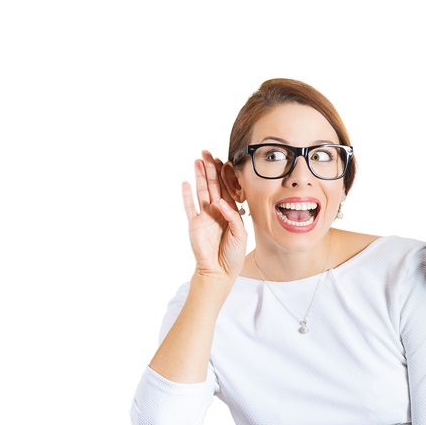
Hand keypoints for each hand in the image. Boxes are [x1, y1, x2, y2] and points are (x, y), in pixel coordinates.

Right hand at [182, 150, 246, 283]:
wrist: (219, 271)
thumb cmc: (232, 255)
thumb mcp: (240, 235)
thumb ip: (233, 218)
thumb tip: (219, 203)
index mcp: (230, 212)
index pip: (227, 189)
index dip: (224, 175)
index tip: (223, 160)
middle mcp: (216, 211)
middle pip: (213, 186)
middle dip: (210, 169)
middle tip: (207, 152)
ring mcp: (204, 216)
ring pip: (201, 191)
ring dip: (199, 177)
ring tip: (197, 161)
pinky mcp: (193, 224)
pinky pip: (189, 207)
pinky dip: (187, 195)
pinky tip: (185, 182)